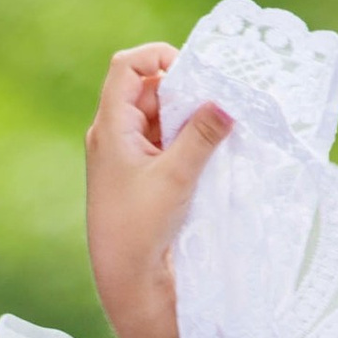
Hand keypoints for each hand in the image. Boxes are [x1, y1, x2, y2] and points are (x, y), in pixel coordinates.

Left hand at [84, 43, 231, 337]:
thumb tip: (226, 101)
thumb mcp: (175, 177)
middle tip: (216, 103)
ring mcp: (125, 155)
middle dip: (183, 90)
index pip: (126, 67)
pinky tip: (209, 150)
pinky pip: (163, 141)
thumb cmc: (140, 229)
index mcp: (110, 128)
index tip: (193, 72)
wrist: (125, 280)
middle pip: (147, 89)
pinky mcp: (139, 175)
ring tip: (217, 129)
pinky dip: (184, 139)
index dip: (158, 57)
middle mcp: (113, 136)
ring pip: (159, 116)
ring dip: (187, 117)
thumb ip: (201, 135)